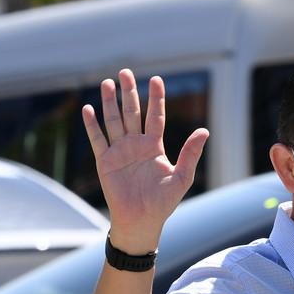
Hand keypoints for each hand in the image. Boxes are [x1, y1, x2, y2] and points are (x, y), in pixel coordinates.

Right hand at [81, 69, 207, 252]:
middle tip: (125, 72)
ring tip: (108, 82)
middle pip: (132, 113)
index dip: (156, 98)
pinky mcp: (105, 162)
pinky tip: (89, 109)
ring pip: (114, 121)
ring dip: (110, 102)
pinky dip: (92, 125)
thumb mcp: (182, 177)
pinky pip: (98, 140)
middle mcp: (136, 145)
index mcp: (154, 146)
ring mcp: (119, 152)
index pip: (155, 116)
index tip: (157, 79)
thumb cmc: (163, 202)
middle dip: (129, 93)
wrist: (142, 221)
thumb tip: (204, 131)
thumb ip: (191, 153)